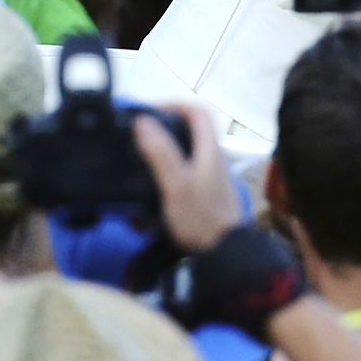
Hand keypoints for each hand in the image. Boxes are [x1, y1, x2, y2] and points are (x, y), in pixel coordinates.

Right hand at [133, 99, 241, 251]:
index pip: (199, 113)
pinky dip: (161, 190)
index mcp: (209, 150)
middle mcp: (212, 161)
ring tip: (135, 175)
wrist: (225, 256)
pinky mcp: (204, 201)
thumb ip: (160, 152)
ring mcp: (209, 182)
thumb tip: (143, 120)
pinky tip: (142, 210)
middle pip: (188, 136)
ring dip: (158, 166)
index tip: (150, 112)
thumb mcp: (176, 183)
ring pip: (181, 162)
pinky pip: (179, 186)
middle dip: (161, 136)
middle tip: (137, 142)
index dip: (176, 105)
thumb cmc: (201, 217)